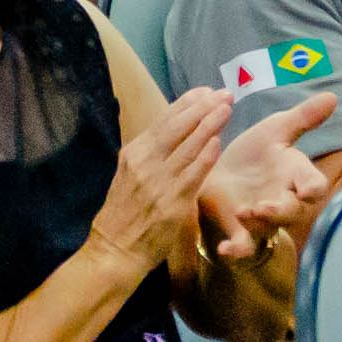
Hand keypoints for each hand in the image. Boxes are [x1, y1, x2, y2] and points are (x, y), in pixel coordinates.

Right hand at [91, 85, 231, 269]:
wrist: (115, 250)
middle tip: (223, 93)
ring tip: (226, 108)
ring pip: (187, 146)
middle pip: (176, 127)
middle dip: (202, 108)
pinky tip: (217, 141)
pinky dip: (205, 156)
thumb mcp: (130, 175)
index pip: (163, 121)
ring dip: (209, 125)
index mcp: (134, 153)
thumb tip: (175, 134)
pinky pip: (192, 174)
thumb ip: (151, 156)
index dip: (186, 104)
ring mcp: (158, 182)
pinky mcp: (172, 203)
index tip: (205, 91)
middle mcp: (144, 162)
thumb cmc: (125, 214)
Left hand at [199, 94, 336, 261]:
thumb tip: (333, 96)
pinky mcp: (239, 231)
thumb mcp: (275, 130)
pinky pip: (242, 247)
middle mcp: (282, 200)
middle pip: (293, 213)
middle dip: (282, 210)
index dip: (313, 189)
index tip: (308, 190)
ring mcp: (261, 220)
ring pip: (268, 229)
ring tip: (243, 211)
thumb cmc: (254, 154)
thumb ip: (302, 118)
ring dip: (258, 224)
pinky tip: (225, 249)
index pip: (314, 186)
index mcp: (294, 176)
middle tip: (265, 206)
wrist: (219, 173)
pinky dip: (236, 251)